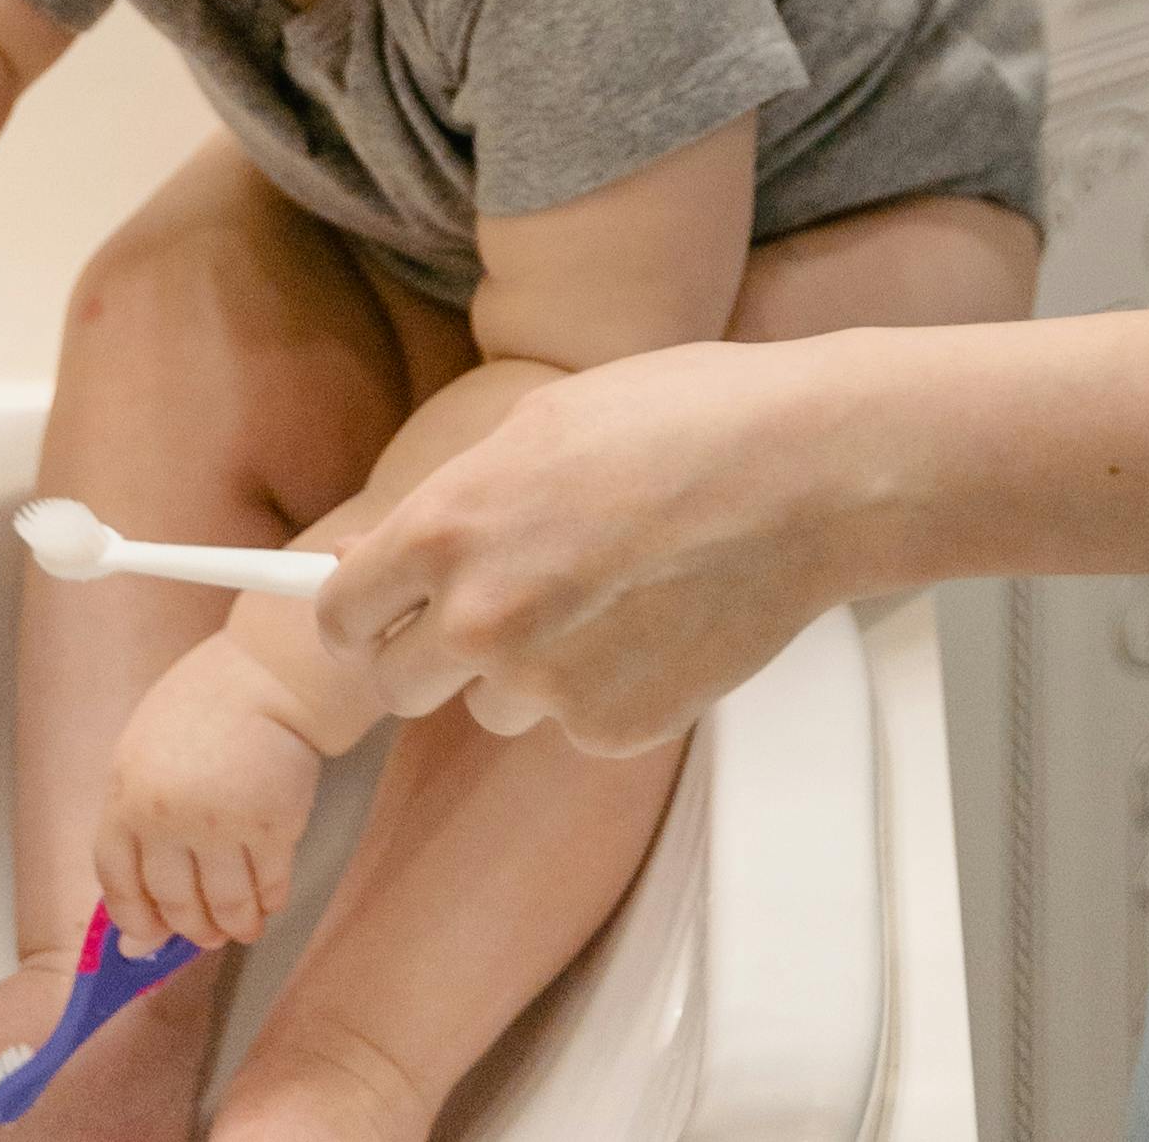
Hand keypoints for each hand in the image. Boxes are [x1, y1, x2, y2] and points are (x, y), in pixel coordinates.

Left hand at [98, 641, 325, 953]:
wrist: (268, 671)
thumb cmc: (201, 707)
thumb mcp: (143, 755)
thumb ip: (133, 826)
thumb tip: (135, 919)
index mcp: (128, 799)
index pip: (119, 884)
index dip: (135, 917)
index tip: (150, 932)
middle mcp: (169, 821)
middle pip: (174, 903)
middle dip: (192, 928)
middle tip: (206, 933)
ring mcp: (223, 826)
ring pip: (225, 907)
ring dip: (234, 926)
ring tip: (242, 927)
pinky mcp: (274, 826)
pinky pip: (270, 885)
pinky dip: (270, 901)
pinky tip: (269, 899)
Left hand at [316, 333, 864, 754]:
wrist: (809, 471)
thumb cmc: (684, 418)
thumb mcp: (542, 420)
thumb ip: (454, 498)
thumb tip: (373, 555)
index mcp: (448, 527)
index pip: (339, 615)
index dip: (358, 614)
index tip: (377, 614)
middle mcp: (480, 618)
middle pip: (398, 684)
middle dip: (433, 650)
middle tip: (501, 601)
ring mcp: (545, 686)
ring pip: (492, 706)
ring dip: (526, 669)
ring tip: (610, 591)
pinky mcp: (611, 730)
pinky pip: (572, 723)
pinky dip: (602, 686)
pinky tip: (657, 619)